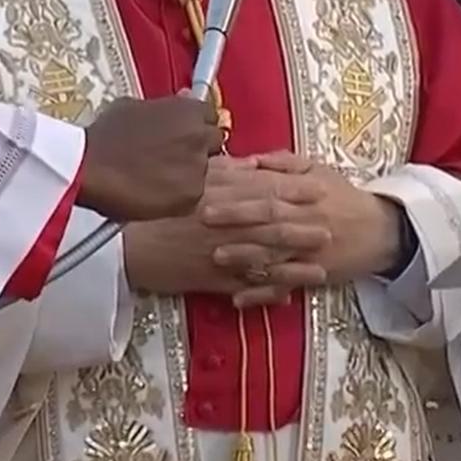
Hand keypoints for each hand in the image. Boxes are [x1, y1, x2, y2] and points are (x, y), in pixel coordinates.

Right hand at [79, 95, 220, 221]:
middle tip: (170, 157)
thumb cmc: (104, 137)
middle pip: (213, 143)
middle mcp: (199, 136)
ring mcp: (197, 167)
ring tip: (154, 177)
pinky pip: (190, 196)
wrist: (88, 168)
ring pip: (200, 171)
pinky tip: (152, 192)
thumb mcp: (132, 106)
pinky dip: (175, 197)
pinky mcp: (191, 195)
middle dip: (196, 148)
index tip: (185, 132)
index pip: (209, 116)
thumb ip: (165, 106)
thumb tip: (182, 99)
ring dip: (184, 174)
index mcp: (188, 111)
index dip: (195, 125)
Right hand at [123, 155, 330, 306]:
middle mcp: (227, 224)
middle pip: (273, 226)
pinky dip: (268, 292)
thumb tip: (249, 163)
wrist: (127, 243)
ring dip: (295, 266)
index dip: (296, 192)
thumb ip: (221, 171)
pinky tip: (288, 296)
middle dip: (304, 230)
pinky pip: (247, 288)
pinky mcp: (213, 280)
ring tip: (322, 270)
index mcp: (222, 195)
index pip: (266, 191)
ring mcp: (222, 254)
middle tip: (332, 231)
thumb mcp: (189, 181)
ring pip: (266, 261)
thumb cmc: (155, 209)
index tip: (320, 190)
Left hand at [201, 151, 404, 284]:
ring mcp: (311, 251)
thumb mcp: (320, 171)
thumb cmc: (345, 198)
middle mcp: (308, 222)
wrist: (382, 231)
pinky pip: (287, 285)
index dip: (240, 195)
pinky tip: (238, 299)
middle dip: (236, 221)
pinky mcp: (315, 274)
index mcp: (307, 195)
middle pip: (269, 221)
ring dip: (245, 257)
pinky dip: (263, 294)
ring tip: (216, 257)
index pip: (270, 194)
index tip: (211, 194)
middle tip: (203, 220)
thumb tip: (247, 159)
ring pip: (276, 254)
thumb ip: (283, 164)